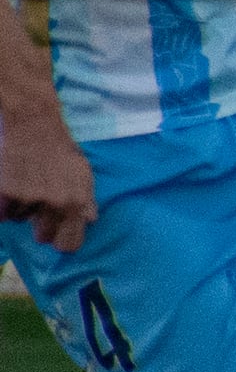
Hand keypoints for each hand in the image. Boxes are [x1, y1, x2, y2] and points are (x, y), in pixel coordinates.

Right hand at [0, 105, 91, 250]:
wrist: (33, 127)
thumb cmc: (61, 150)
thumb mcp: (82, 173)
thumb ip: (87, 199)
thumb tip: (91, 220)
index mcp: (76, 202)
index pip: (69, 244)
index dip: (62, 242)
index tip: (58, 237)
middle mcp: (54, 204)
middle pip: (42, 236)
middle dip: (40, 226)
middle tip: (39, 207)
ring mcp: (29, 199)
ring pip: (20, 220)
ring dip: (21, 210)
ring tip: (26, 186)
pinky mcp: (6, 193)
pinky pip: (2, 214)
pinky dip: (4, 205)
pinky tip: (11, 187)